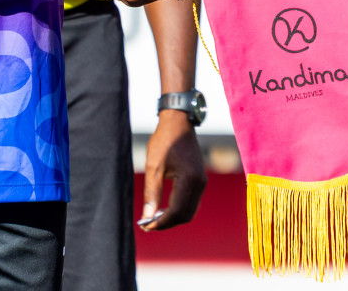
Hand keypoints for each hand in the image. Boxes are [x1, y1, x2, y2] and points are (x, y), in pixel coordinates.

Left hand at [139, 110, 206, 229]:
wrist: (179, 122)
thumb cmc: (164, 141)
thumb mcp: (154, 167)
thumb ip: (152, 193)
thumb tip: (147, 216)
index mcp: (189, 179)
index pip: (177, 211)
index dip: (161, 222)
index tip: (145, 226)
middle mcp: (200, 183)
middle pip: (185, 215)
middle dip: (166, 223)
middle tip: (147, 225)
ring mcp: (202, 181)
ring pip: (189, 210)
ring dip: (173, 217)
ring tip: (153, 218)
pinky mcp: (200, 179)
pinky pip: (191, 202)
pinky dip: (178, 209)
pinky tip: (163, 208)